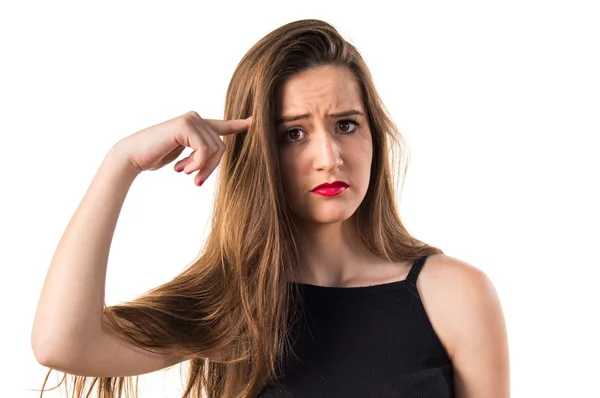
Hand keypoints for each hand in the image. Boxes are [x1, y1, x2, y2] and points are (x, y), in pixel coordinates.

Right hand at [114, 111, 250, 185]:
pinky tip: (181, 169)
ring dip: (201, 167)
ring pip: (215, 150)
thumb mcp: (184, 156)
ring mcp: (191, 119)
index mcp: (196, 126)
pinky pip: (204, 150)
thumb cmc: (155, 157)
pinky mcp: (186, 125)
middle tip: (195, 180)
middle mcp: (195, 118)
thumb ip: (199, 153)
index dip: (239, 125)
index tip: (254, 122)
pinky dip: (195, 163)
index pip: (222, 126)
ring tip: (184, 172)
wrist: (133, 156)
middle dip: (210, 168)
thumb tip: (214, 153)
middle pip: (220, 147)